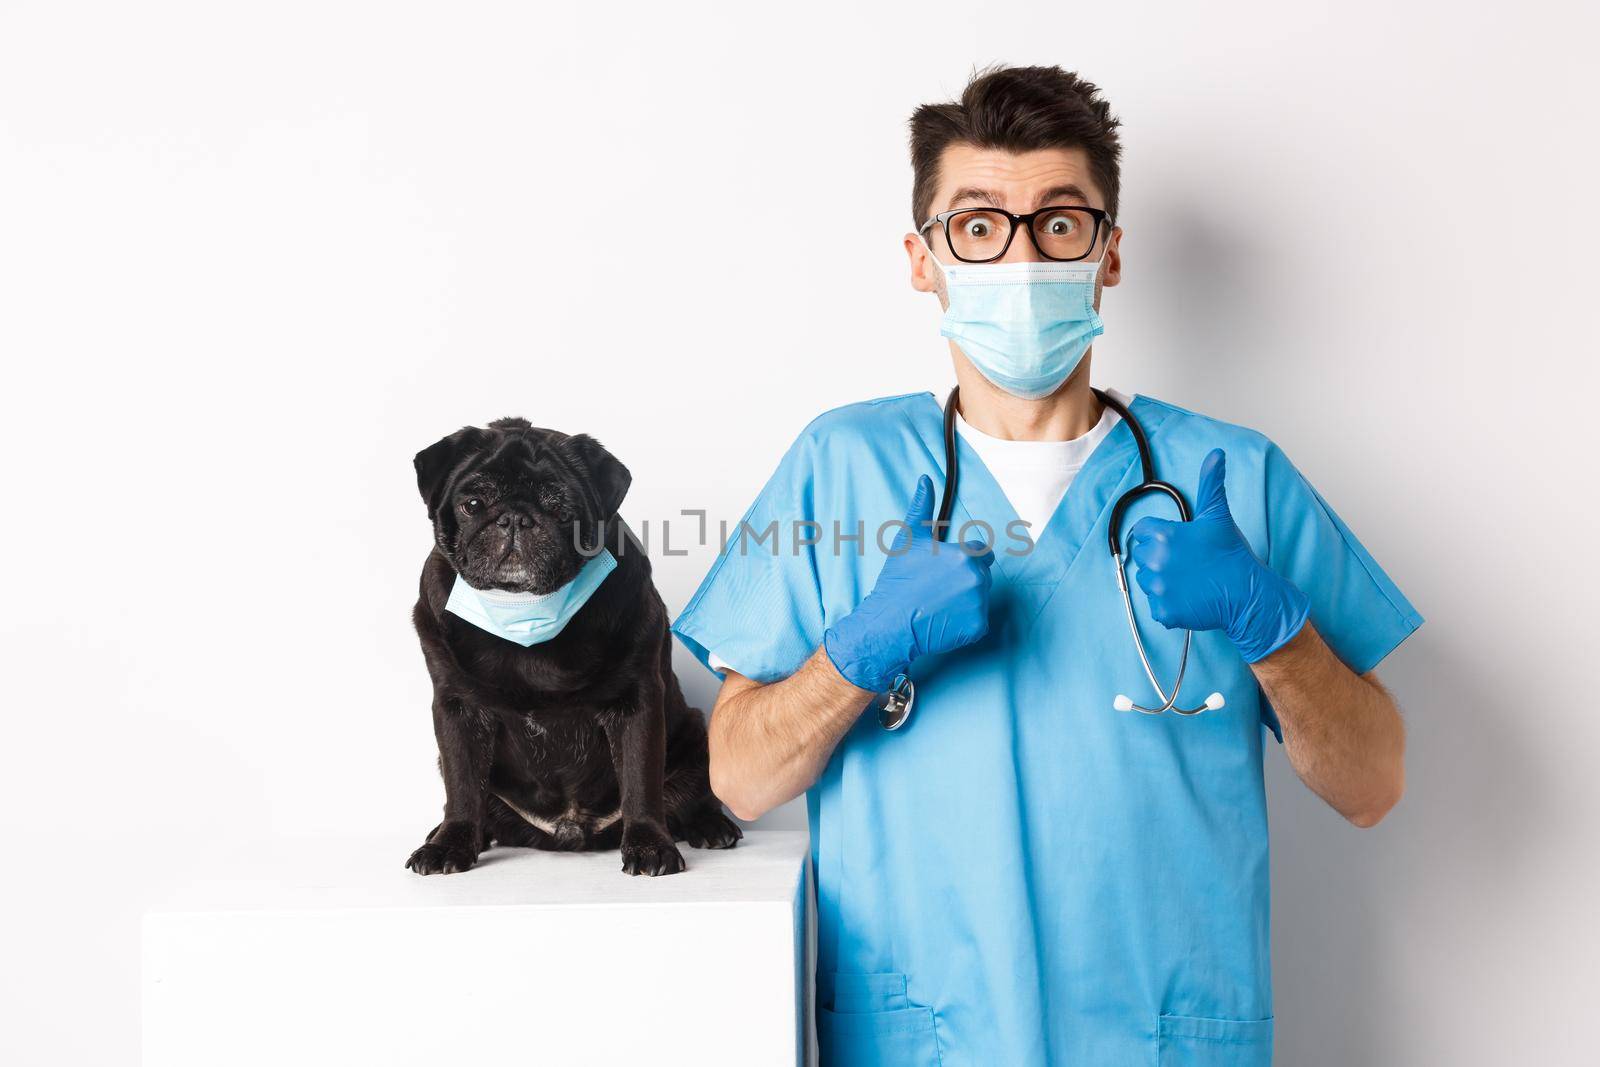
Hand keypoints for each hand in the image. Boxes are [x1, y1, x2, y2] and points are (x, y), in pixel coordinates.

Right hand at [823, 475, 994, 691]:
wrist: (889, 623)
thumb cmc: (897, 580)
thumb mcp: (907, 539)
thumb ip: (922, 507)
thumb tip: (925, 480)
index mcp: (965, 555)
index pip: (981, 551)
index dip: (962, 558)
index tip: (944, 568)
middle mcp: (977, 578)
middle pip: (983, 573)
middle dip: (967, 577)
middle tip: (939, 587)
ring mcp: (979, 604)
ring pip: (981, 596)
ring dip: (967, 599)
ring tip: (940, 603)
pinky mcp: (977, 627)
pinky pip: (978, 620)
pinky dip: (965, 622)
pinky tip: (944, 620)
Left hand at [1128, 448, 1309, 662]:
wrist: (1247, 593)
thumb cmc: (1232, 554)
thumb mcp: (1218, 515)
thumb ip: (1210, 483)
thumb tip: (1216, 455)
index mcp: (1162, 536)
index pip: (1141, 531)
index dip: (1157, 535)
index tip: (1175, 542)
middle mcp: (1155, 561)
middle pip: (1142, 556)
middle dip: (1159, 558)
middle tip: (1187, 562)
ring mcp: (1158, 589)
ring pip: (1147, 581)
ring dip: (1162, 581)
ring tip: (1190, 579)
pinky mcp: (1164, 612)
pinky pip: (1157, 607)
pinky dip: (1169, 605)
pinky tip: (1189, 598)